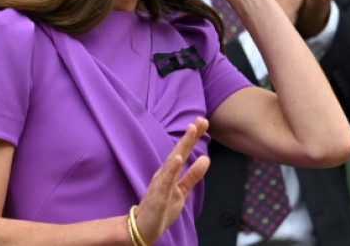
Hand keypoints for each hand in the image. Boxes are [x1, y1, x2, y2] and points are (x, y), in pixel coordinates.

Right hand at [135, 118, 209, 243]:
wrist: (143, 228)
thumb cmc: (161, 208)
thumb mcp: (182, 190)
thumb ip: (193, 175)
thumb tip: (206, 158)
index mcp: (170, 172)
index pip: (183, 151)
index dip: (193, 137)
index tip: (203, 121)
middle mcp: (164, 174)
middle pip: (178, 152)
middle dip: (190, 136)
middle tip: (200, 120)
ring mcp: (160, 185)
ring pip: (171, 162)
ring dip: (181, 146)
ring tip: (191, 131)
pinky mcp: (158, 197)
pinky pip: (165, 183)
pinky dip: (171, 170)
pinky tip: (177, 159)